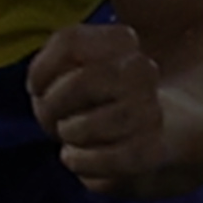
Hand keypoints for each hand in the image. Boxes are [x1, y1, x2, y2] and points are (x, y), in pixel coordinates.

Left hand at [27, 20, 170, 193]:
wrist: (168, 130)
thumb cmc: (108, 98)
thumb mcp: (84, 67)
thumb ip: (59, 66)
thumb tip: (40, 93)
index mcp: (123, 42)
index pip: (70, 42)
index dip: (41, 68)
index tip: (35, 87)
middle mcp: (141, 72)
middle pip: (80, 83)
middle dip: (51, 105)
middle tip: (49, 117)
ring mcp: (149, 112)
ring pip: (88, 125)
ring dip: (68, 133)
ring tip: (69, 135)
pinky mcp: (151, 151)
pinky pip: (104, 160)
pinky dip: (80, 161)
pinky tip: (73, 156)